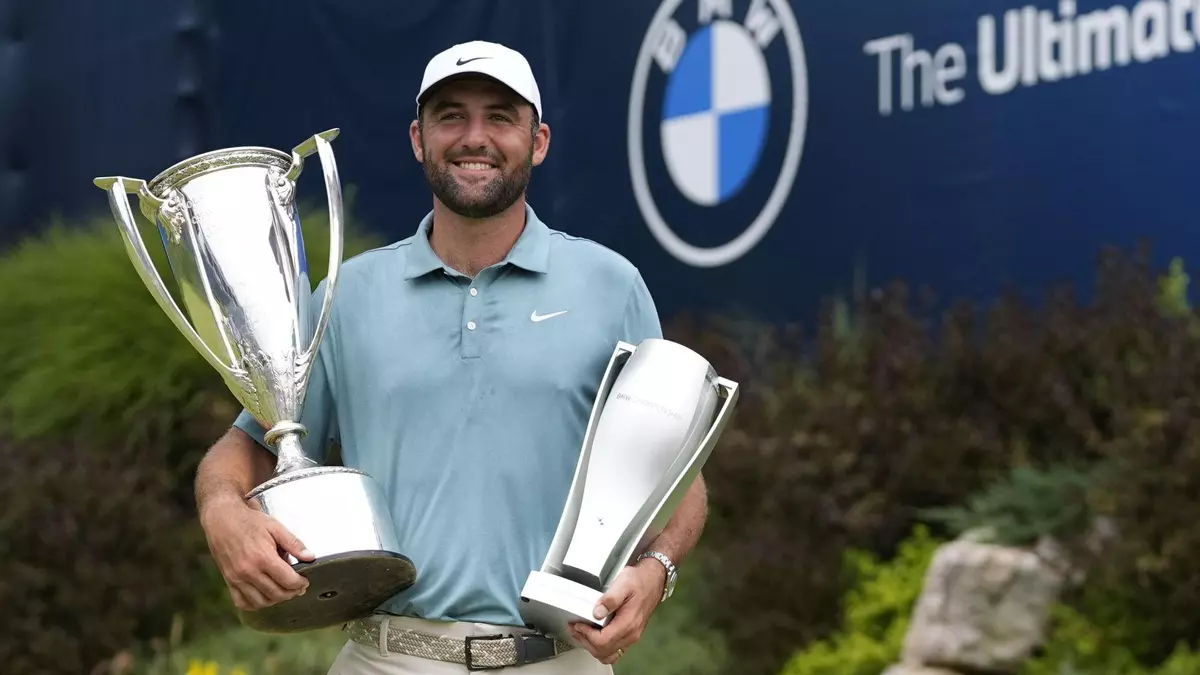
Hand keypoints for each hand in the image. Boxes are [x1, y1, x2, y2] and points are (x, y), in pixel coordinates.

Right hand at [199, 497, 314, 611]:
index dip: (300, 584)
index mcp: (263, 557)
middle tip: (298, 587)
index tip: (305, 581)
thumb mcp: (276, 527)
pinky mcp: (228, 581)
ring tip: (283, 591)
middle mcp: (249, 572)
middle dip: (291, 593)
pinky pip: (242, 602)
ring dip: (275, 600)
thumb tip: (310, 557)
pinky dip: (255, 604)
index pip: (288, 581)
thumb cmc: (249, 522)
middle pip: (276, 594)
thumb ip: (294, 544)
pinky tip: (264, 596)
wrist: (222, 519)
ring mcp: (237, 579)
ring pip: (261, 601)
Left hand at [568, 559, 666, 664]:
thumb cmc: (639, 581)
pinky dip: (600, 648)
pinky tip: (593, 636)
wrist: (654, 580)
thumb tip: (596, 613)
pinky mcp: (630, 635)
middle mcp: (631, 634)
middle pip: (603, 651)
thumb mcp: (623, 584)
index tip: (578, 624)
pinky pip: (614, 651)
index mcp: (628, 624)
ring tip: (581, 633)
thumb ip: (610, 598)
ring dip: (591, 647)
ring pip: (608, 655)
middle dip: (585, 641)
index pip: (602, 641)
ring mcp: (631, 636)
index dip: (587, 635)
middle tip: (574, 628)